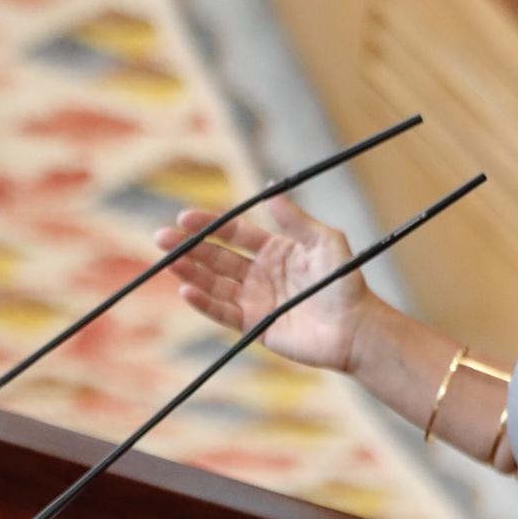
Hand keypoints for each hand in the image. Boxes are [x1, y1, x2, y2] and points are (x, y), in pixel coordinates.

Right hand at [155, 196, 368, 372]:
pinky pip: (223, 312)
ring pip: (214, 283)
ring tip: (169, 262)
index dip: (209, 225)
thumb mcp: (325, 241)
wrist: (356, 327)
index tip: (184, 217)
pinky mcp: (255, 326)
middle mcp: (259, 274)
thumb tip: (269, 191)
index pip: (233, 234)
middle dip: (188, 247)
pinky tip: (187, 290)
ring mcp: (255, 300)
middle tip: (161, 237)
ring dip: (190, 272)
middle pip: (216, 257)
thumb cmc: (346, 282)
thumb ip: (295, 220)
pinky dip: (204, 302)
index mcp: (274, 250)